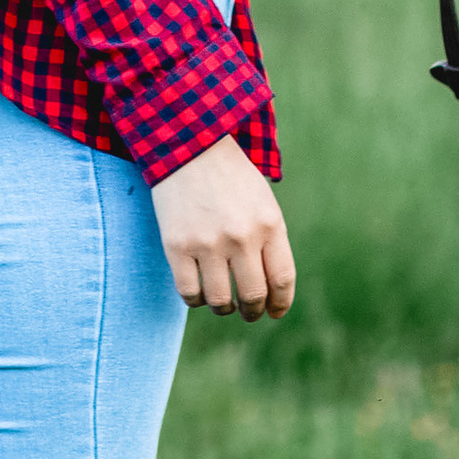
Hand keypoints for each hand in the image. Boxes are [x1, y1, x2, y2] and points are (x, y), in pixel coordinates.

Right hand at [151, 138, 296, 320]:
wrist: (189, 146)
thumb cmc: (230, 177)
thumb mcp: (262, 203)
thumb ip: (269, 241)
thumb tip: (271, 287)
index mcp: (269, 224)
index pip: (282, 280)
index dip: (280, 303)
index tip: (274, 312)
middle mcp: (241, 237)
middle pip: (254, 295)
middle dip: (253, 311)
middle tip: (248, 312)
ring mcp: (208, 243)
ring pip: (220, 301)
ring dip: (224, 308)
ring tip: (223, 304)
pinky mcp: (177, 246)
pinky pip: (189, 292)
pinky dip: (196, 300)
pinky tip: (199, 293)